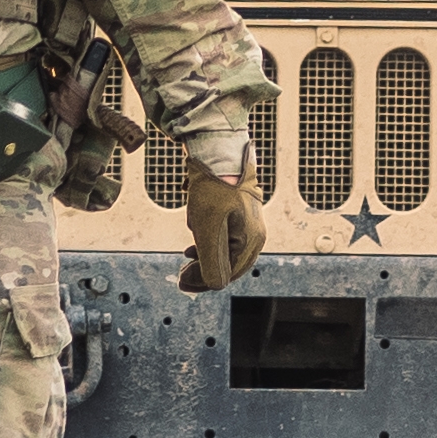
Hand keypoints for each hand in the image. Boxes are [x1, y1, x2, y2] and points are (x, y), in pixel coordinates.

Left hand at [179, 163, 263, 291]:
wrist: (218, 151)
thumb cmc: (213, 187)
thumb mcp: (207, 228)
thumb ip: (211, 260)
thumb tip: (213, 285)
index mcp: (250, 242)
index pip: (227, 275)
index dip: (203, 281)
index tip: (182, 282)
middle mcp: (254, 234)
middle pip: (228, 265)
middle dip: (204, 270)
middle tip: (182, 274)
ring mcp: (248, 222)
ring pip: (226, 250)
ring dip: (205, 256)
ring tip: (188, 254)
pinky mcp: (239, 211)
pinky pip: (225, 235)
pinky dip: (210, 241)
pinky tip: (197, 237)